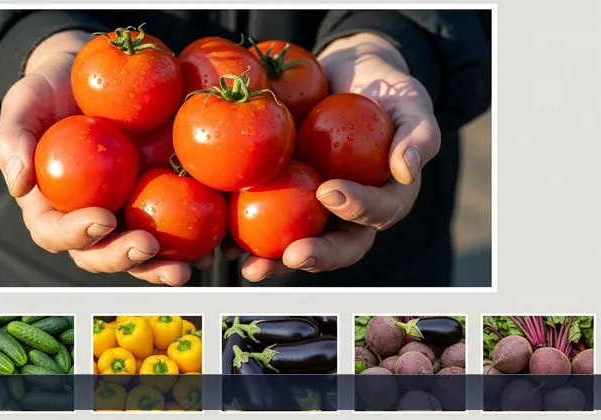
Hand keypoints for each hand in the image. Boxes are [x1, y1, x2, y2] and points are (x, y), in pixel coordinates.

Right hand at [0, 30, 208, 285]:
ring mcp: (125, 214)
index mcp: (51, 207)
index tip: (102, 218)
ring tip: (185, 268)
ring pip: (140, 253)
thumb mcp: (24, 103)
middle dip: (124, 258)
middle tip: (147, 245)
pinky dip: (193, 239)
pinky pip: (174, 226)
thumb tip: (18, 182)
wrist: (91, 74)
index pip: (56, 233)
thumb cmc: (50, 90)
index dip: (76, 234)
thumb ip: (12, 138)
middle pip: (101, 254)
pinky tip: (213, 242)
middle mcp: (88, 219)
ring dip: (160, 266)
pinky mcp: (158, 201)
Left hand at [228, 32, 440, 281]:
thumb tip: (407, 168)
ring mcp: (311, 206)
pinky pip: (260, 213)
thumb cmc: (386, 89)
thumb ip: (419, 133)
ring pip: (294, 241)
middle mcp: (347, 213)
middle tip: (290, 256)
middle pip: (334, 245)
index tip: (329, 192)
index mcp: (382, 198)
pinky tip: (221, 236)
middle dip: (313, 255)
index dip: (357, 210)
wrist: (345, 72)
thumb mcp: (411, 102)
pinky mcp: (281, 193)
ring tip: (247, 265)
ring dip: (271, 260)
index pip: (376, 213)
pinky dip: (241, 228)